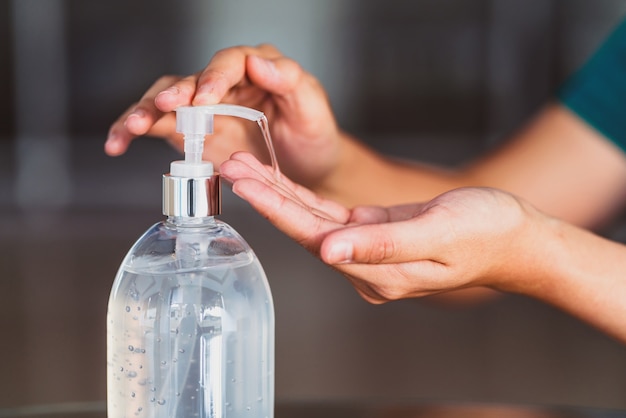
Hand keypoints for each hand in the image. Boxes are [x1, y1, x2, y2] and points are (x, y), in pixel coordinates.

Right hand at [105, 44, 342, 186]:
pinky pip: (159, 126)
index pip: (230, 63)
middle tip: (163, 106)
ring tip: (130, 127)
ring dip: (146, 111)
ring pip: (167, 100)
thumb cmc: (312, 134)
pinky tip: (118, 142)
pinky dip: (135, 131)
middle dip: (175, 93)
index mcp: (256, 69)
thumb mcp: (313, 108)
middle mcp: (225, 84)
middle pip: (191, 79)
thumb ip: (291, 82)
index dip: (214, 77)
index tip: (205, 97)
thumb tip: (259, 62)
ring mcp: (205, 108)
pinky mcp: (191, 132)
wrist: (307, 169)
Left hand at [220, 152, 542, 302]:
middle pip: (305, 229)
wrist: (514, 237)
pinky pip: (332, 214)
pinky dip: (306, 196)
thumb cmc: (485, 234)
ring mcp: (368, 250)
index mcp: (378, 273)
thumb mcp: (436, 234)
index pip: (314, 239)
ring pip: (313, 219)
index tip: (245, 183)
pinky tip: (281, 180)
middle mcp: (366, 266)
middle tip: (231, 165)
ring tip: (246, 166)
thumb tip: (328, 252)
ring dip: (280, 193)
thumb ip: (381, 245)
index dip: (276, 209)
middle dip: (267, 196)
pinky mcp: (374, 232)